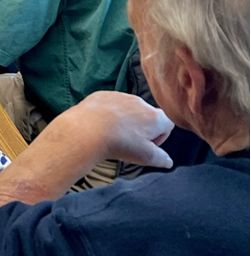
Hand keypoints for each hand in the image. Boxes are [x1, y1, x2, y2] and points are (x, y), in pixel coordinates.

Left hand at [47, 91, 174, 168]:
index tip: (147, 146)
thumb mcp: (145, 157)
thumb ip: (161, 158)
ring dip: (125, 120)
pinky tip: (100, 125)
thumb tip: (168, 161)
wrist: (87, 129)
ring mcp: (120, 96)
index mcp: (155, 117)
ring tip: (112, 134)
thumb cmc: (120, 143)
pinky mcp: (102, 94)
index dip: (160, 137)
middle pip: (147, 115)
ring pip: (128, 108)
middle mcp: (140, 102)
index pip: (167, 124)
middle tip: (128, 142)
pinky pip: (110, 103)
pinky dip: (108, 113)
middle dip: (141, 128)